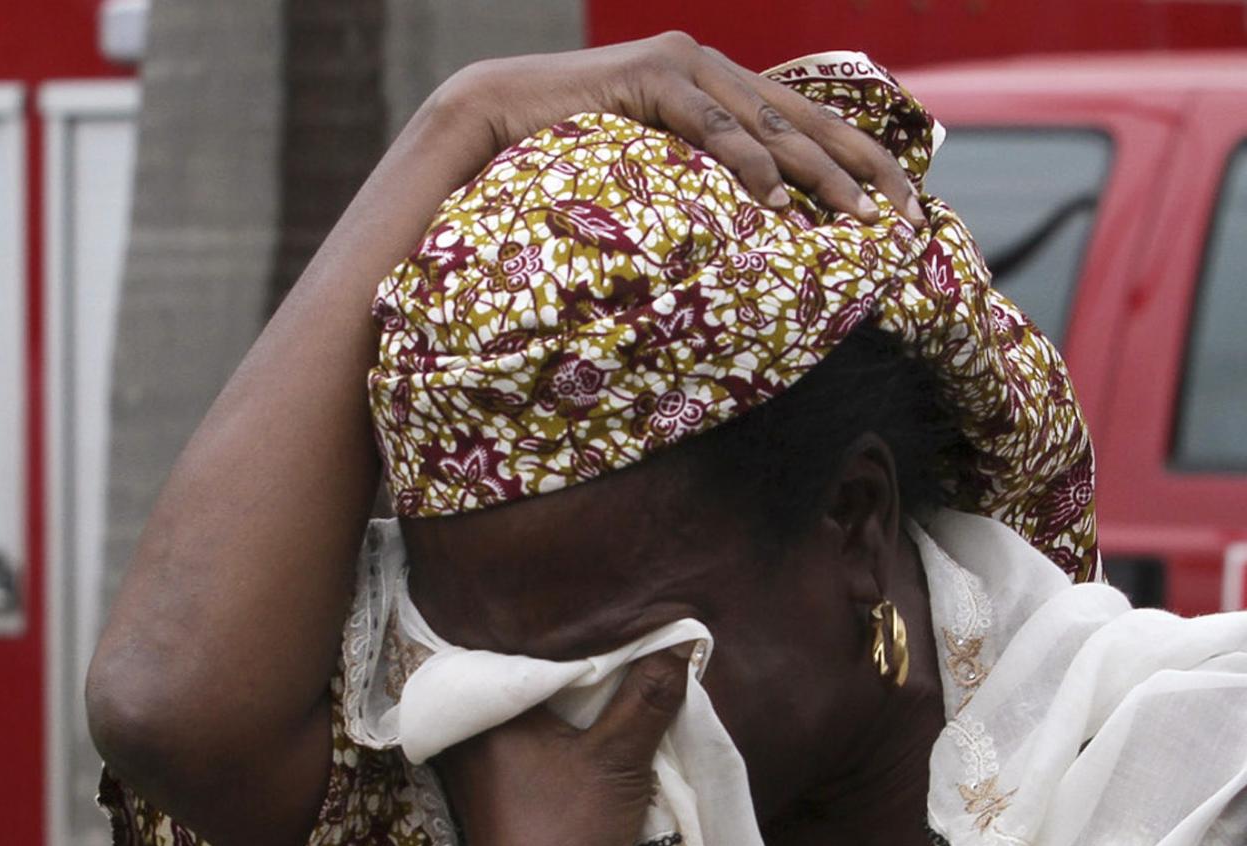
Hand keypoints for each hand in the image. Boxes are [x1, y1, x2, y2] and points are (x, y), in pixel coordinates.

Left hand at [433, 647, 690, 845]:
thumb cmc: (570, 836)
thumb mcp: (618, 759)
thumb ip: (647, 698)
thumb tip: (679, 642)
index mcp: (478, 720)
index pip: (507, 651)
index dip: (549, 630)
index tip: (587, 608)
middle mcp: (466, 744)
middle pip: (513, 686)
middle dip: (556, 665)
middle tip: (602, 631)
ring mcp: (478, 778)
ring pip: (521, 720)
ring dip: (559, 705)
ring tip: (603, 670)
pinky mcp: (497, 806)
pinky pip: (524, 750)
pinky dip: (554, 736)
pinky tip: (586, 727)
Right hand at [438, 32, 922, 225]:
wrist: (485, 122)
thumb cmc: (557, 160)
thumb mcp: (643, 172)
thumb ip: (691, 184)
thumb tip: (742, 238)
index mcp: (713, 85)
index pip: (804, 123)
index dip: (857, 162)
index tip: (900, 208)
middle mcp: (705, 64)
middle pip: (804, 120)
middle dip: (859, 170)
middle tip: (902, 217)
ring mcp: (678, 64)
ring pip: (767, 124)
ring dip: (817, 174)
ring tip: (856, 218)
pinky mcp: (647, 77)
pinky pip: (711, 125)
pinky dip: (747, 165)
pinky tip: (776, 202)